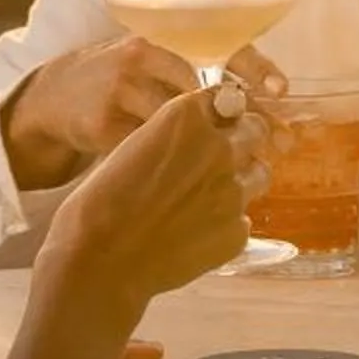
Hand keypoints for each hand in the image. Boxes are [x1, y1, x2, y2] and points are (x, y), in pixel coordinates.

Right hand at [3, 38, 285, 190]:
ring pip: (180, 128)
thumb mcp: (158, 66)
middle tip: (280, 144)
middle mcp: (142, 58)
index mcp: (162, 38)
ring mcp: (119, 91)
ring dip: (216, 156)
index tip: (281, 92)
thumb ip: (205, 76)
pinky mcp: (102, 127)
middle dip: (247, 121)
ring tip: (237, 174)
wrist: (55, 99)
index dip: (253, 68)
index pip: (217, 47)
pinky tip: (191, 189)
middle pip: (206, 90)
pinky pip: (152, 157)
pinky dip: (176, 174)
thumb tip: (273, 99)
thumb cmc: (125, 84)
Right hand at [41, 88, 269, 312]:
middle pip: (255, 129)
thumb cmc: (101, 203)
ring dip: (241, 179)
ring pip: (258, 173)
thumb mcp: (132, 146)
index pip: (226, 98)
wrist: (100, 261)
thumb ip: (173, 134)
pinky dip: (226, 222)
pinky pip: (243, 217)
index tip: (218, 122)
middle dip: (242, 139)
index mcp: (186, 116)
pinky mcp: (237, 230)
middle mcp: (218, 146)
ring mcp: (232, 190)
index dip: (221, 113)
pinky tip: (195, 232)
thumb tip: (200, 134)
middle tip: (220, 158)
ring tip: (207, 198)